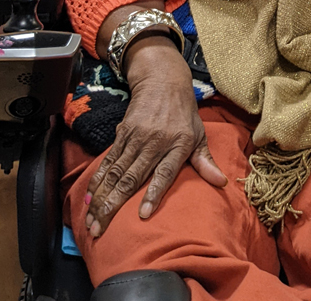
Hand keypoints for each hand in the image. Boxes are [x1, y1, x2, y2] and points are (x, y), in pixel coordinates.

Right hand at [84, 35, 225, 237]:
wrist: (163, 81)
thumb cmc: (184, 113)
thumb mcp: (199, 133)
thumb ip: (206, 161)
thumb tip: (222, 183)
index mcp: (178, 144)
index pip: (164, 173)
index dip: (154, 193)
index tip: (143, 215)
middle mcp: (155, 142)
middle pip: (132, 177)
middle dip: (114, 205)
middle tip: (100, 229)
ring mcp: (136, 138)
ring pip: (115, 172)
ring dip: (101, 198)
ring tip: (90, 221)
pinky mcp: (122, 133)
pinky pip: (108, 160)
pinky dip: (97, 180)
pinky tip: (89, 197)